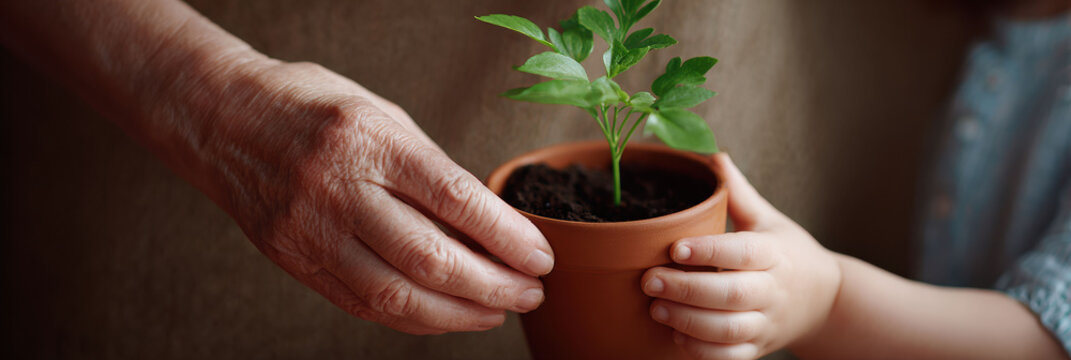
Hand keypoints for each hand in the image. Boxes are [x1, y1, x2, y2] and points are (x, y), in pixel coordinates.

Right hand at [198, 59, 553, 333]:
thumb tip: (489, 228)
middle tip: (530, 293)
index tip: (541, 256)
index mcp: (370, 141)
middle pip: (430, 257)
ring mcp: (310, 230)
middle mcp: (338, 188)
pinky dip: (413, 317)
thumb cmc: (313, 107)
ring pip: (396, 294)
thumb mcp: (382, 116)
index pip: (455, 199)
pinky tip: (446, 316)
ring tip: (496, 312)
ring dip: (458, 314)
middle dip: (493, 286)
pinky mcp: (294, 261)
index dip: (506, 236)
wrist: (221, 118)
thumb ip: (431, 171)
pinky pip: (362, 304)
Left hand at [641, 154, 840, 358]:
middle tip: (649, 279)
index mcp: (774, 253)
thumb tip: (712, 154)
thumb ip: (738, 193)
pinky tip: (675, 335)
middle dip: (687, 289)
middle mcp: (772, 290)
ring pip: (729, 329)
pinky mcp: (758, 348)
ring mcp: (766, 323)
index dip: (709, 251)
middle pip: (732, 294)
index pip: (743, 252)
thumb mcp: (768, 219)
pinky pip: (730, 357)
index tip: (675, 247)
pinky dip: (702, 351)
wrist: (825, 301)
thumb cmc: (787, 253)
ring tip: (656, 307)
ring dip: (689, 321)